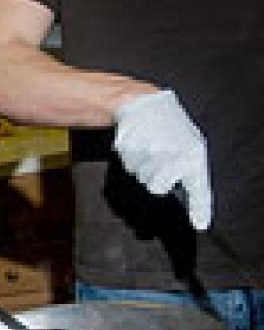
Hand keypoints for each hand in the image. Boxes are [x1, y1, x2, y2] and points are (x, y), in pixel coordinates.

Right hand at [113, 90, 212, 229]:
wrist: (142, 105)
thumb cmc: (168, 126)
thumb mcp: (190, 144)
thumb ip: (190, 170)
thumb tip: (190, 198)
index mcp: (193, 154)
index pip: (199, 188)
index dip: (200, 208)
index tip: (199, 224)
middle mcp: (172, 155)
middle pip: (158, 188)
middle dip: (156, 179)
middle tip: (157, 162)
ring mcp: (149, 154)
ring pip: (143, 179)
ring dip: (143, 170)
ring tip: (148, 151)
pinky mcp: (129, 152)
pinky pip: (130, 170)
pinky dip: (132, 162)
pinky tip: (139, 148)